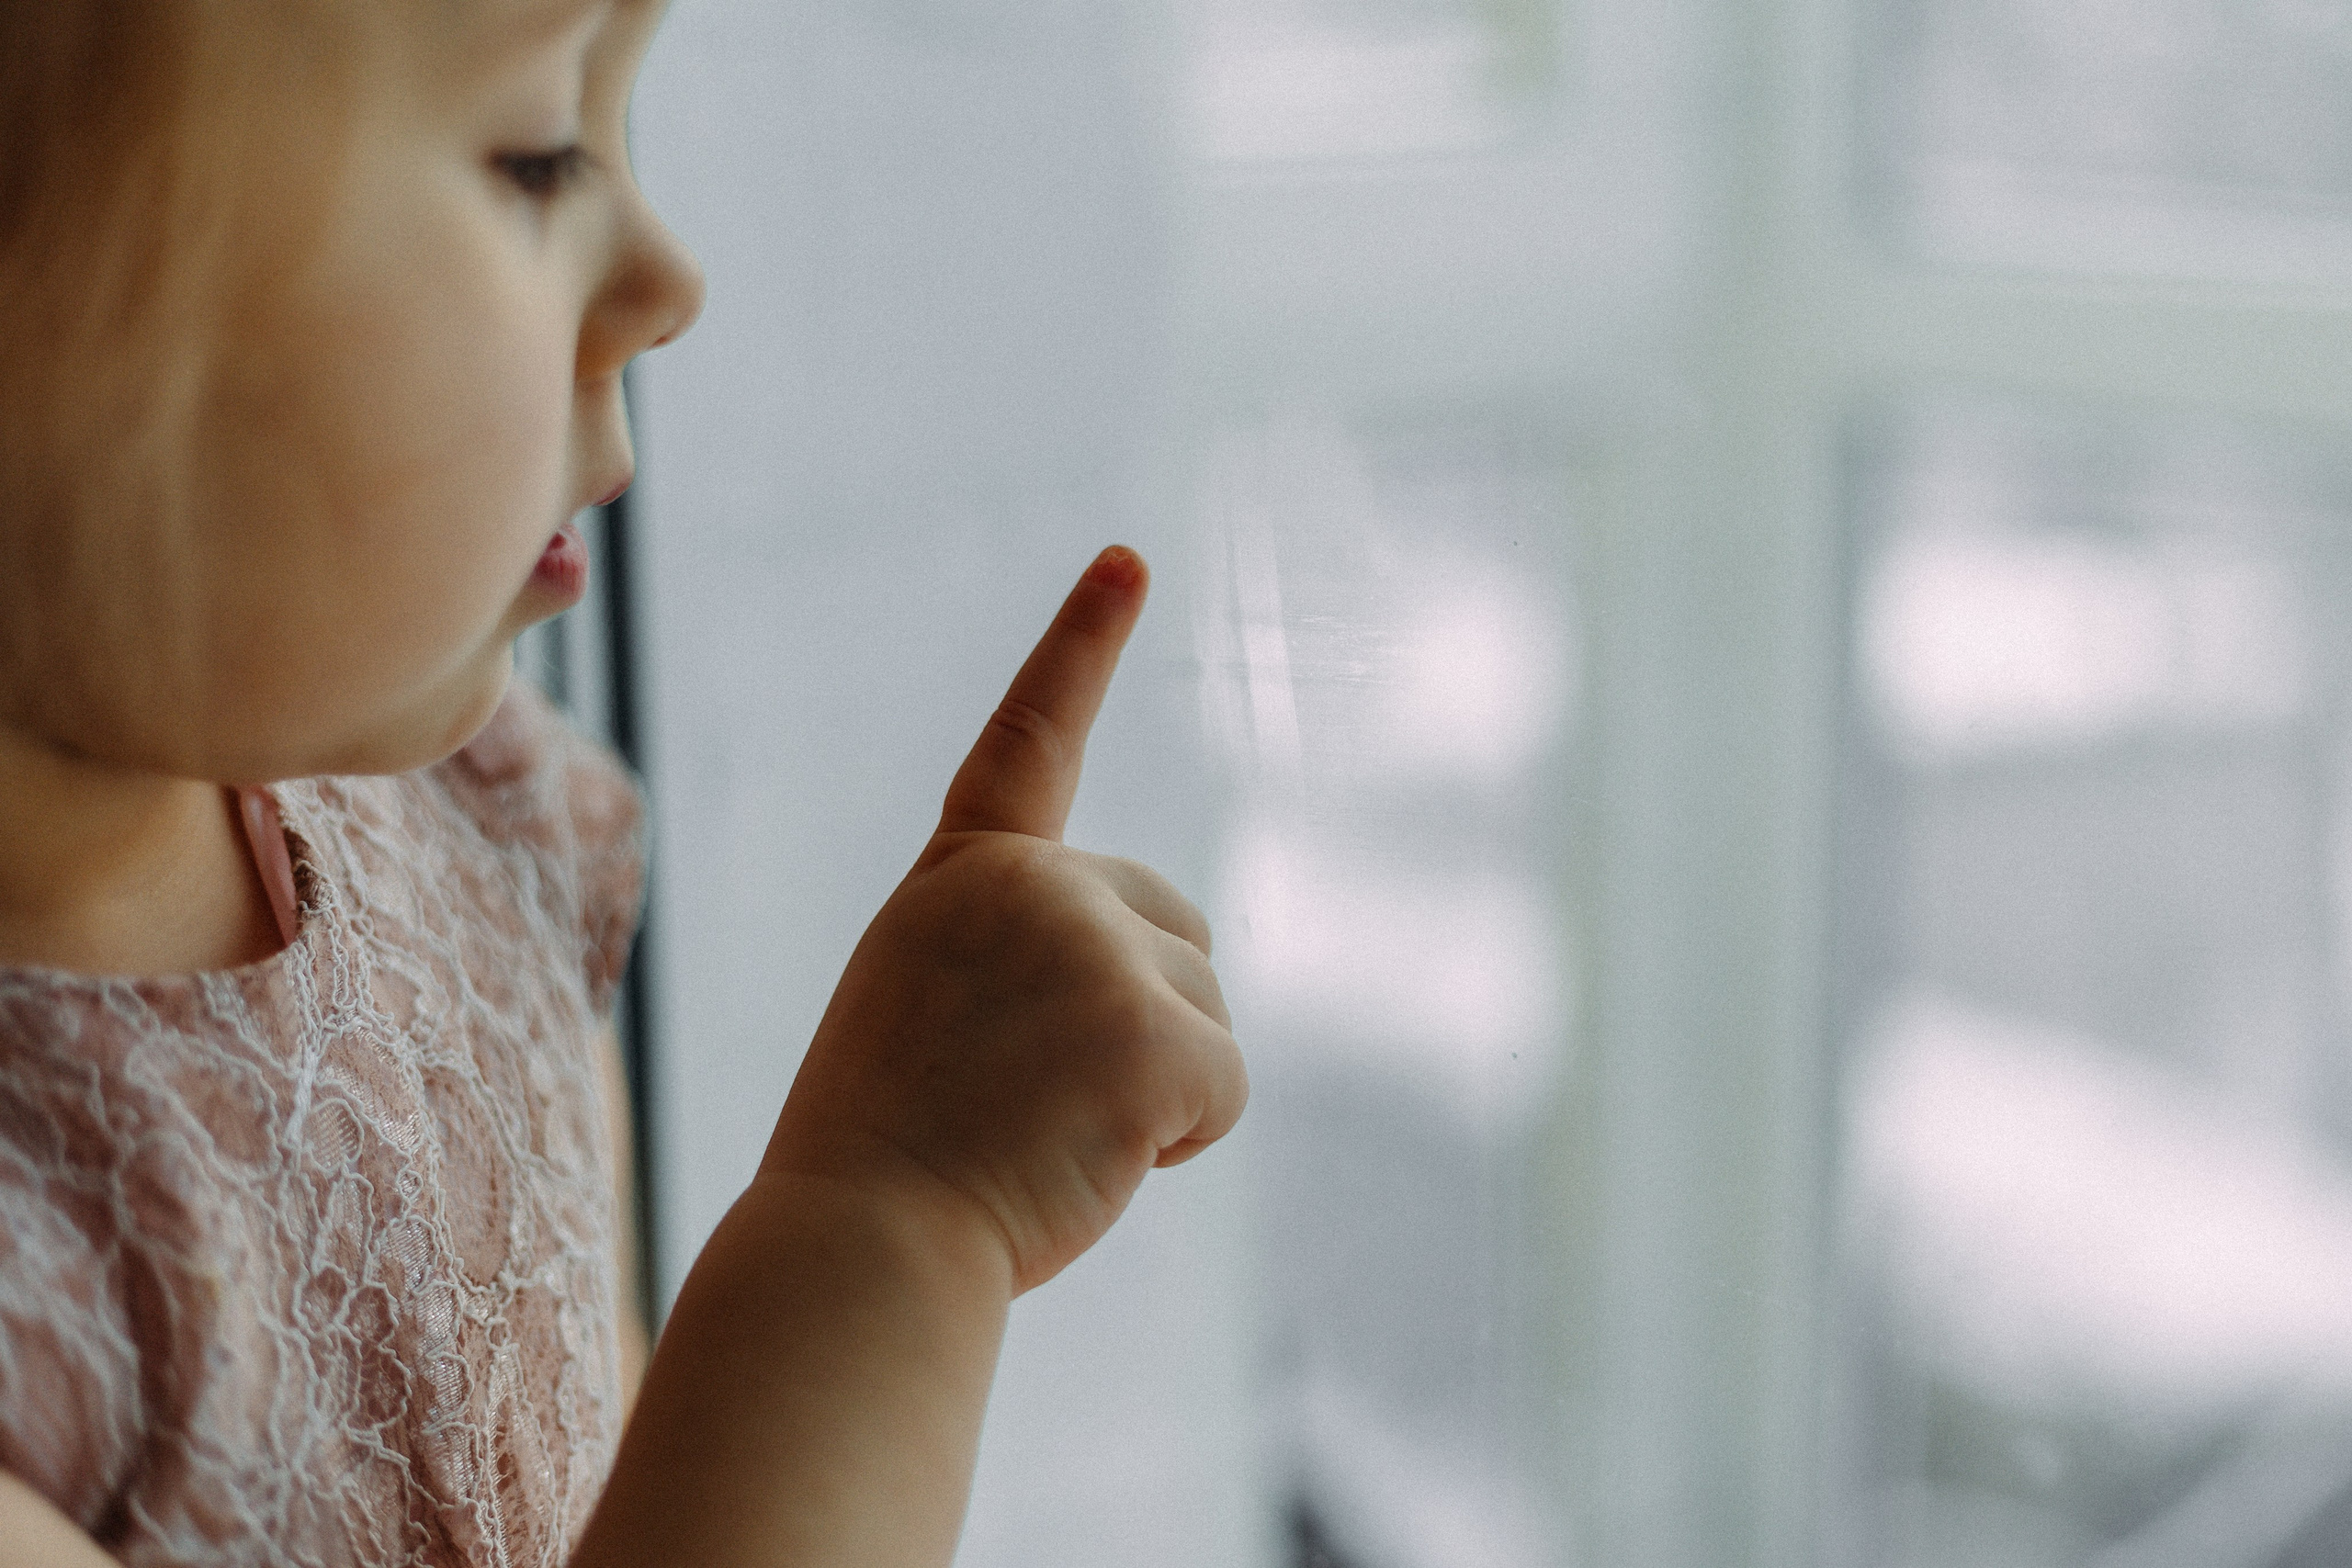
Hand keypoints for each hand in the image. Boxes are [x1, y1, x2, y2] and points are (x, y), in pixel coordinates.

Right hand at [762, 547, 1246, 1294]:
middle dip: (1142, 1016)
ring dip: (1156, 1085)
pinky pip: (1226, 1085)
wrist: (859, 1246)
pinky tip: (1095, 1159)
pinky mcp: (1150, 1032)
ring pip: (1205, 1010)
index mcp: (963, 875)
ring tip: (1046, 1131)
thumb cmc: (887, 1151)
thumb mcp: (930, 1006)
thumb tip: (1152, 984)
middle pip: (1171, 928)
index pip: (1027, 740)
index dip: (1078, 644)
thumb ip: (1021, 954)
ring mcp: (1093, 949)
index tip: (1127, 559)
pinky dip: (1185, 1140)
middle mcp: (1033, 884)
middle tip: (1031, 1096)